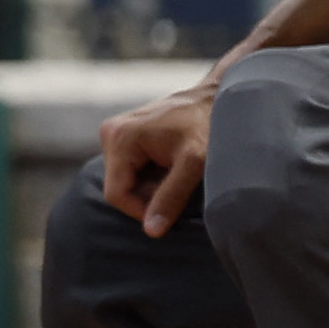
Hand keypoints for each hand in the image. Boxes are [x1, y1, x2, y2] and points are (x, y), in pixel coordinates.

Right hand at [100, 82, 214, 236]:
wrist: (218, 96)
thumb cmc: (208, 125)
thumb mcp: (193, 164)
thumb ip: (170, 197)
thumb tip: (150, 231)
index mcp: (119, 138)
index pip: (116, 194)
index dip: (142, 211)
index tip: (171, 212)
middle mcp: (110, 132)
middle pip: (119, 186)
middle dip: (148, 195)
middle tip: (181, 186)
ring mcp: (115, 132)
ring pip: (125, 179)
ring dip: (151, 185)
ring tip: (178, 173)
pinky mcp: (124, 134)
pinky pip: (130, 167)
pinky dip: (151, 174)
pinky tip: (171, 165)